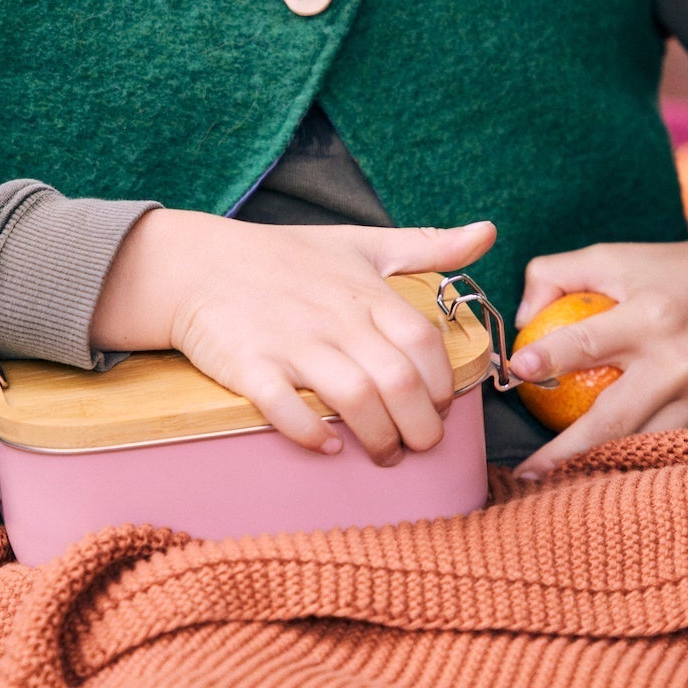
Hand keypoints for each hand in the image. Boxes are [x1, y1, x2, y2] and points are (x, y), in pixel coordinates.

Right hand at [91, 210, 496, 464]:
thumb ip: (428, 245)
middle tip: (419, 446)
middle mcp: (335, 318)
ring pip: (354, 398)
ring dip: (378, 437)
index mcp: (366, 292)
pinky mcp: (249, 366)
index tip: (439, 408)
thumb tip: (488, 232)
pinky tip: (326, 444)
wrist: (199, 264)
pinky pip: (284, 407)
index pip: (424, 344)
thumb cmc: (286, 258)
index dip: (441, 384)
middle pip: (398, 382)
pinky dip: (309, 432)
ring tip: (383, 455)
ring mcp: (291, 343)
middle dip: (420, 428)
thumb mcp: (362, 243)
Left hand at [508, 218, 687, 474]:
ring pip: (645, 445)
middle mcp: (681, 360)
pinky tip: (613, 473)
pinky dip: (646, 462)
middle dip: (566, 452)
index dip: (550, 358)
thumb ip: (554, 276)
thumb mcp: (612, 257)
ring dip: (602, 467)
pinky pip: (678, 448)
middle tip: (527, 472)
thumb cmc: (668, 272)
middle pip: (614, 420)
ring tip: (561, 484)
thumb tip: (521, 325)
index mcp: (651, 316)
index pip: (588, 342)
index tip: (517, 372)